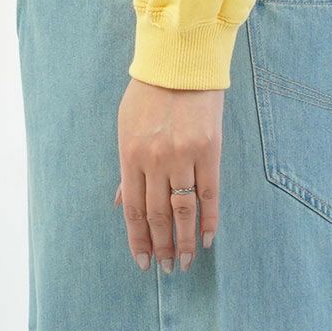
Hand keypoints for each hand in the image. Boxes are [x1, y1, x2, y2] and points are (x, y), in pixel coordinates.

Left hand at [115, 76, 223, 272]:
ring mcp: (183, 156)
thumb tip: (121, 204)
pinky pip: (209, 193)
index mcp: (130, 154)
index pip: (133, 209)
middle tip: (168, 269)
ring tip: (187, 262)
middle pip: (157, 215)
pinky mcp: (209, 149)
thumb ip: (126, 167)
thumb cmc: (149, 92)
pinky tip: (209, 238)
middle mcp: (155, 160)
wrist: (180, 61)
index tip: (143, 262)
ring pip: (183, 211)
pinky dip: (210, 219)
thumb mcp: (126, 126)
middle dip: (162, 247)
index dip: (138, 240)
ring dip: (186, 241)